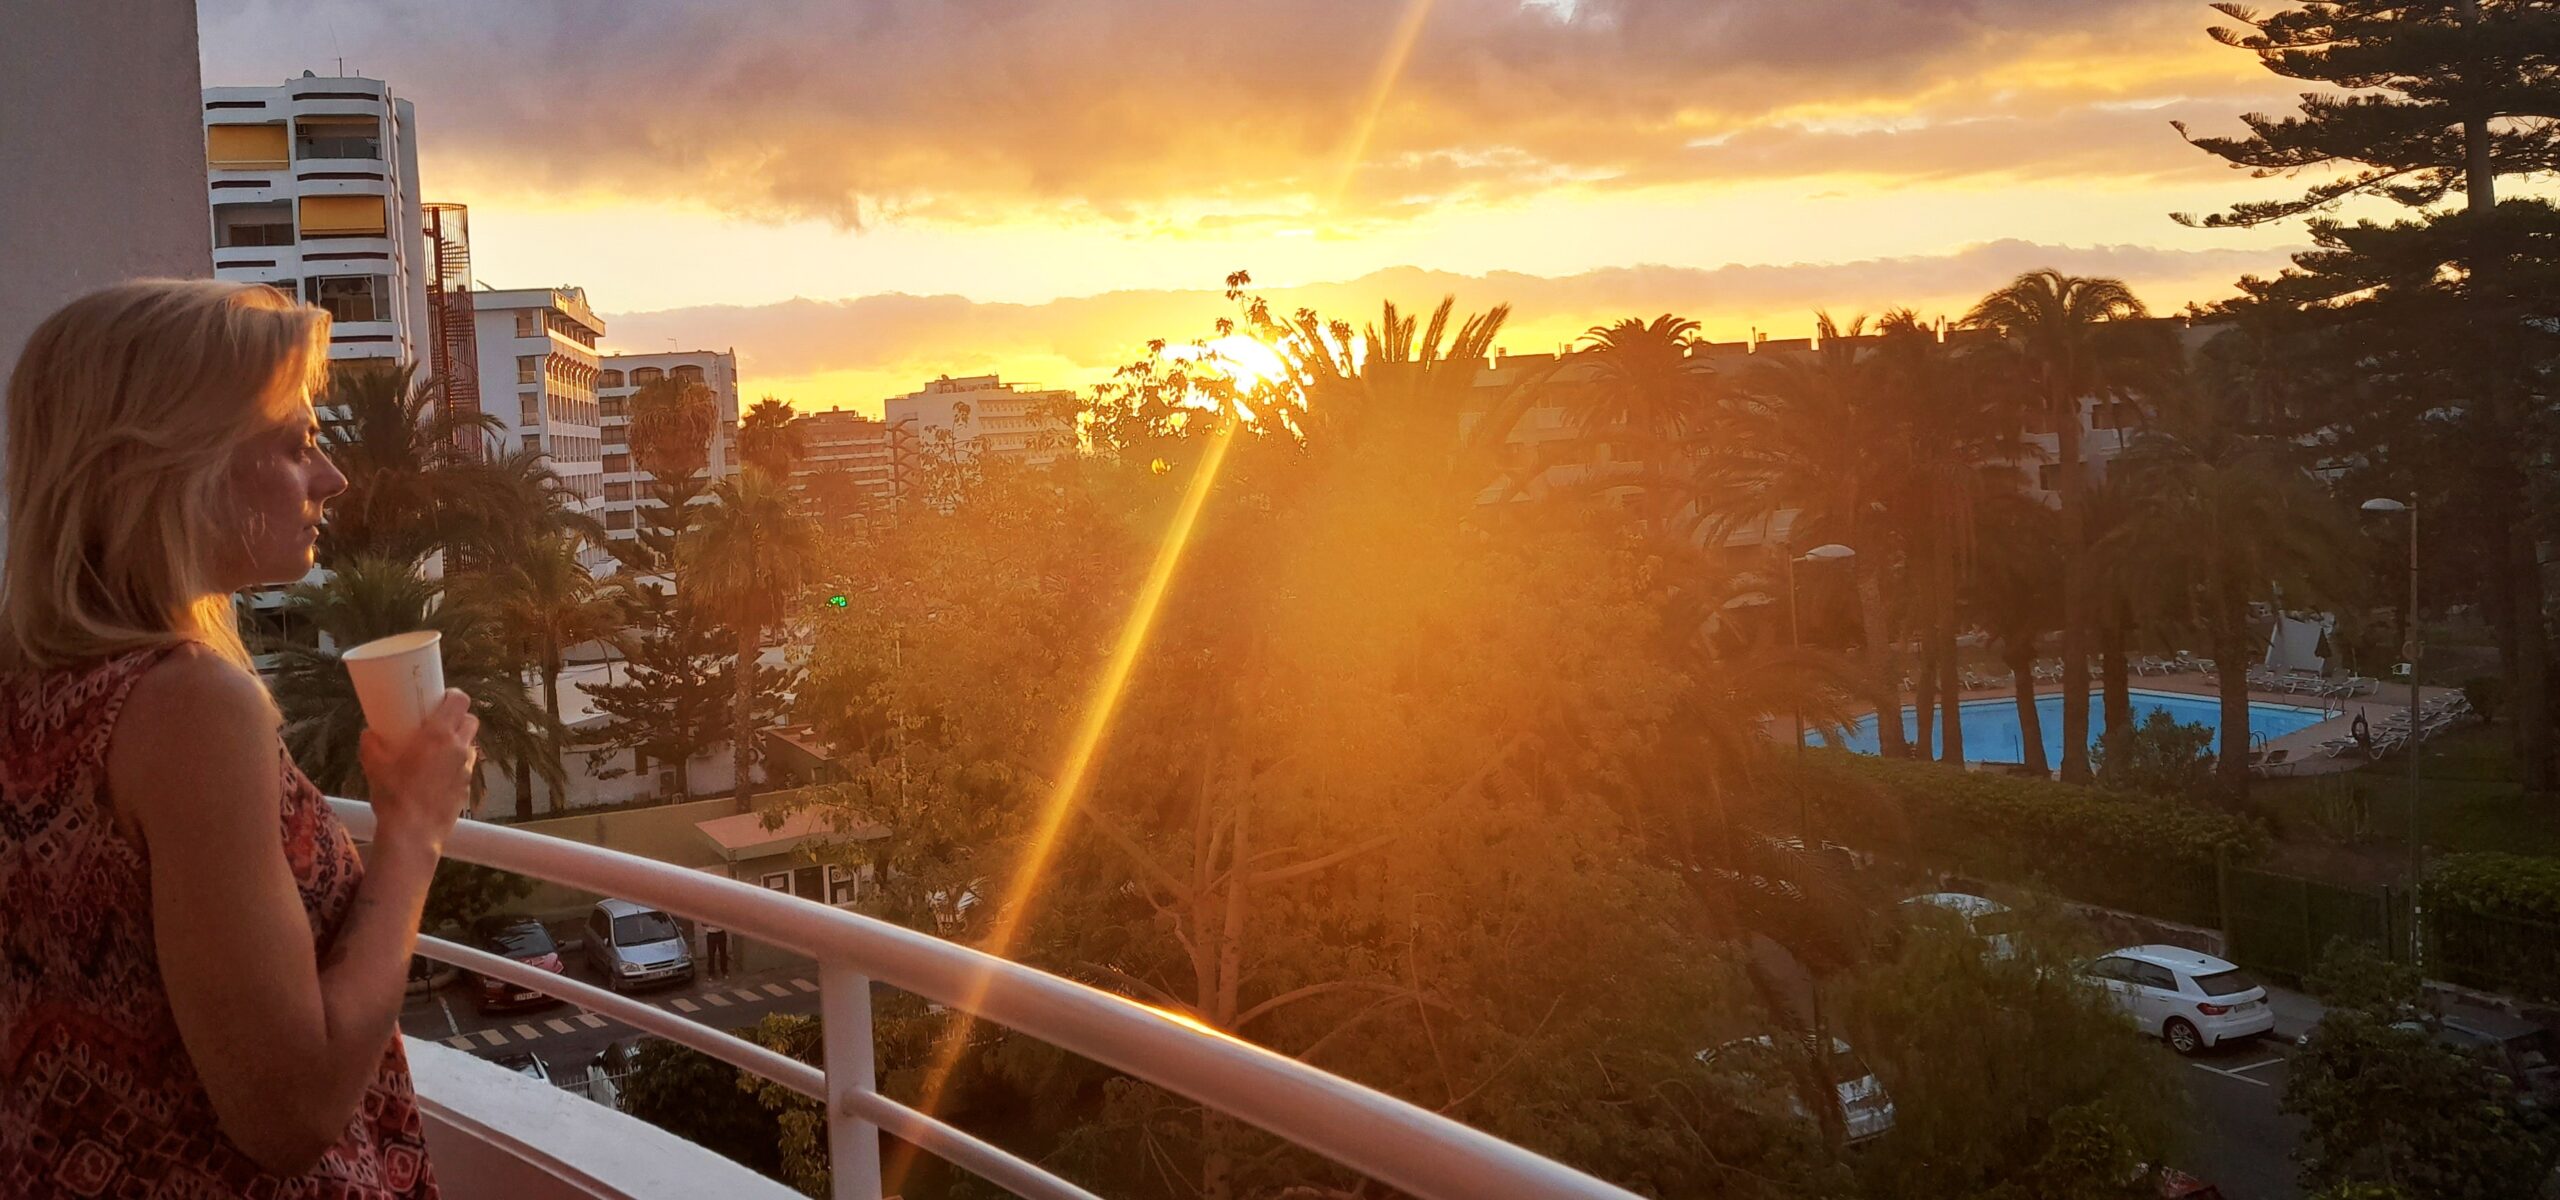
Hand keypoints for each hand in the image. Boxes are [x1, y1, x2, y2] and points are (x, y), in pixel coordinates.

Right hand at [359, 689, 477, 855]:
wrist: (412, 832)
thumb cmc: (393, 795)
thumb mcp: (374, 764)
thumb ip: (372, 743)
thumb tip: (370, 733)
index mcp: (440, 735)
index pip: (461, 701)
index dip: (453, 696)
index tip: (441, 697)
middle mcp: (459, 748)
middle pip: (470, 720)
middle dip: (458, 718)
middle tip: (438, 722)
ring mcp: (466, 769)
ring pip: (470, 744)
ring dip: (458, 741)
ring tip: (437, 749)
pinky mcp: (467, 787)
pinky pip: (466, 767)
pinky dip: (456, 764)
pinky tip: (438, 773)